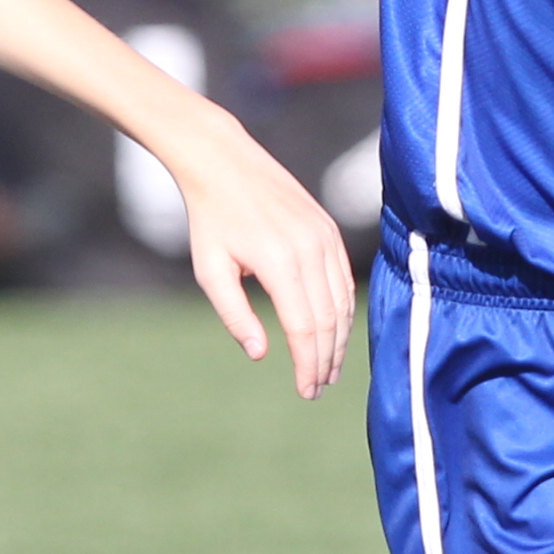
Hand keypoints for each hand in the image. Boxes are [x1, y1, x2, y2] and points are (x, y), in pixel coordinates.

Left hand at [165, 113, 355, 399]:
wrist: (224, 162)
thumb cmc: (210, 219)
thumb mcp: (210, 271)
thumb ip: (235, 316)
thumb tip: (261, 354)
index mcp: (279, 263)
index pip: (304, 329)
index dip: (307, 365)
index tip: (305, 391)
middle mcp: (310, 249)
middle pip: (329, 320)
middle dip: (326, 360)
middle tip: (318, 387)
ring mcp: (325, 237)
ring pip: (343, 302)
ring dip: (339, 340)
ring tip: (328, 367)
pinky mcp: (329, 229)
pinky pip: (344, 279)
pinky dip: (343, 310)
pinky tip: (333, 331)